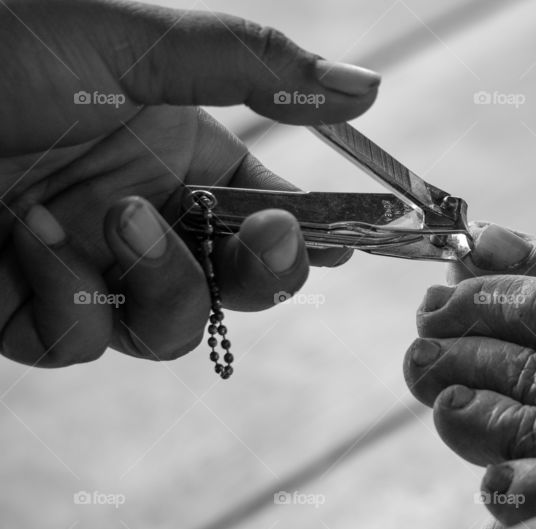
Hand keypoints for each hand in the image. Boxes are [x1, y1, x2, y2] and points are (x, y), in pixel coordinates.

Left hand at [0, 0, 379, 365]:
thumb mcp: (137, 45)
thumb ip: (257, 68)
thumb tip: (368, 86)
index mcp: (180, 154)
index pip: (273, 211)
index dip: (312, 235)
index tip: (344, 243)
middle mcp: (146, 216)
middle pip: (240, 286)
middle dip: (259, 273)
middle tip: (260, 240)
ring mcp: (90, 269)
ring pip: (173, 330)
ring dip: (158, 284)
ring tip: (109, 219)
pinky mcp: (29, 314)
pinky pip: (83, 343)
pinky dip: (67, 299)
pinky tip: (28, 240)